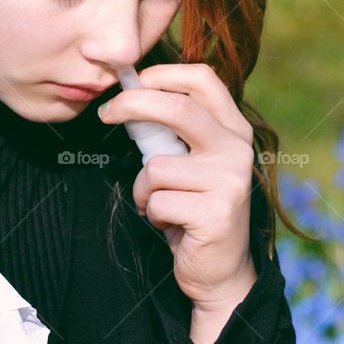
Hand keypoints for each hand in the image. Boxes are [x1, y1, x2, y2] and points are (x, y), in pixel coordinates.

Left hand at [98, 62, 257, 311]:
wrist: (220, 270)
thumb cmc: (196, 207)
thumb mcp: (192, 160)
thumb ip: (175, 130)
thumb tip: (129, 94)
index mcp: (233, 128)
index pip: (203, 78)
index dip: (162, 73)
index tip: (131, 81)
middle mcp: (238, 149)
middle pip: (177, 108)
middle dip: (132, 105)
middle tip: (105, 113)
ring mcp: (230, 181)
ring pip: (156, 166)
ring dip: (143, 188)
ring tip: (161, 204)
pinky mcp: (216, 214)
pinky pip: (158, 201)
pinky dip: (152, 213)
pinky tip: (171, 224)